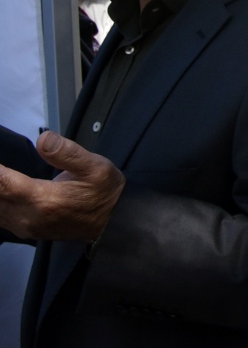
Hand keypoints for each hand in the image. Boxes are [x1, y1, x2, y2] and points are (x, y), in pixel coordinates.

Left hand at [0, 131, 123, 242]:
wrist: (113, 222)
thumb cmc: (105, 192)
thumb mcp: (95, 166)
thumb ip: (66, 152)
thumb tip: (43, 139)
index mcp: (43, 199)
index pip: (2, 183)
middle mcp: (29, 217)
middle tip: (1, 168)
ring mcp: (26, 226)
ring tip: (2, 175)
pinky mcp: (26, 230)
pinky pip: (0, 216)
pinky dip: (0, 201)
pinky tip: (3, 192)